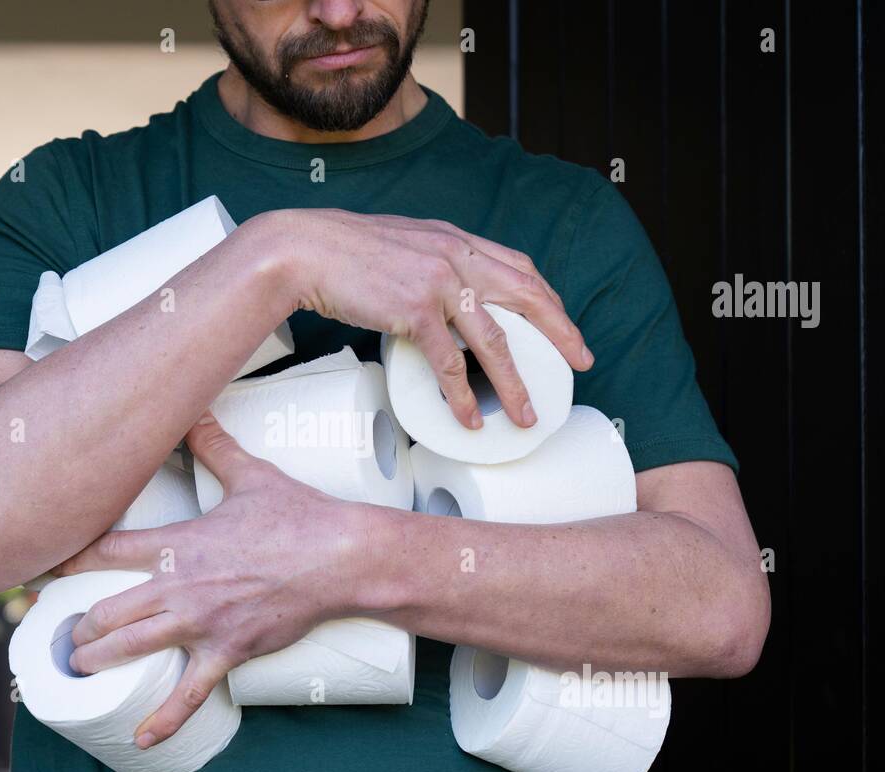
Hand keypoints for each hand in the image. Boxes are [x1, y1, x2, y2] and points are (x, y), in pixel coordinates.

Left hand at [52, 414, 372, 747]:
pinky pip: (188, 694)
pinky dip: (162, 719)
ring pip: (129, 650)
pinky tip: (139, 737)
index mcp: (177, 545)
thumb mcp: (250, 474)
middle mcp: (178, 587)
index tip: (38, 573)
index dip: (63, 563)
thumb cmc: (296, 516)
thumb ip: (213, 445)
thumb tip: (195, 409)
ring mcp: (200, 625)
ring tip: (79, 666)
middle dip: (75, 624)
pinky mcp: (227, 652)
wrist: (339, 558)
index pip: (102, 554)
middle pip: (104, 611)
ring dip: (96, 661)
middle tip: (58, 630)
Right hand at [262, 208, 592, 428]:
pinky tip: (469, 419)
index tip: (563, 328)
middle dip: (560, 335)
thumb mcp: (402, 244)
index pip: (520, 268)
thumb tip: (447, 297)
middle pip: (527, 298)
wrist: (303, 250)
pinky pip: (448, 364)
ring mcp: (437, 283)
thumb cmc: (343, 252)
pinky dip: (461, 397)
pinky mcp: (413, 311)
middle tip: (581, 365)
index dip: (548, 301)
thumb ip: (432, 262)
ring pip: (494, 342)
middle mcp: (456, 256)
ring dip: (515, 384)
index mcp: (456, 240)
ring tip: (526, 415)